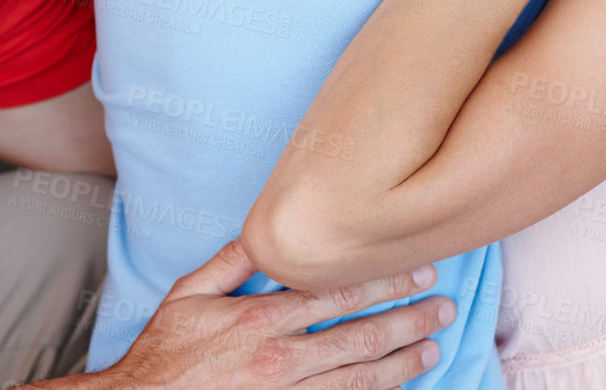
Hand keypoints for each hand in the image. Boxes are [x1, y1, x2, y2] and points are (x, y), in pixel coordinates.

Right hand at [105, 239, 448, 389]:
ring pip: (360, 379)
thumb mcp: (187, 294)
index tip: (415, 271)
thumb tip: (265, 231)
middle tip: (441, 308)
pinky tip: (395, 389)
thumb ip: (229, 262)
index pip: (336, 294)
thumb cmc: (164, 354)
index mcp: (261, 319)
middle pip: (360, 336)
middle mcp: (281, 359)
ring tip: (431, 348)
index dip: (382, 282)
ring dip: (401, 362)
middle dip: (407, 320)